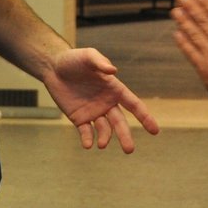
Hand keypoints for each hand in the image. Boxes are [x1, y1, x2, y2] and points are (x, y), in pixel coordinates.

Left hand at [43, 48, 159, 152]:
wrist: (53, 67)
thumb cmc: (74, 59)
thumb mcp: (88, 56)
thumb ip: (100, 63)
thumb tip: (113, 71)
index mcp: (114, 89)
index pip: (133, 105)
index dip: (145, 117)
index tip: (155, 131)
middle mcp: (107, 103)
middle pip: (120, 123)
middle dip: (125, 136)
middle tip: (129, 150)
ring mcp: (93, 112)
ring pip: (104, 130)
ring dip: (105, 138)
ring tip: (101, 144)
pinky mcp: (79, 118)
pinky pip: (86, 132)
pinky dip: (88, 140)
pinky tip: (88, 145)